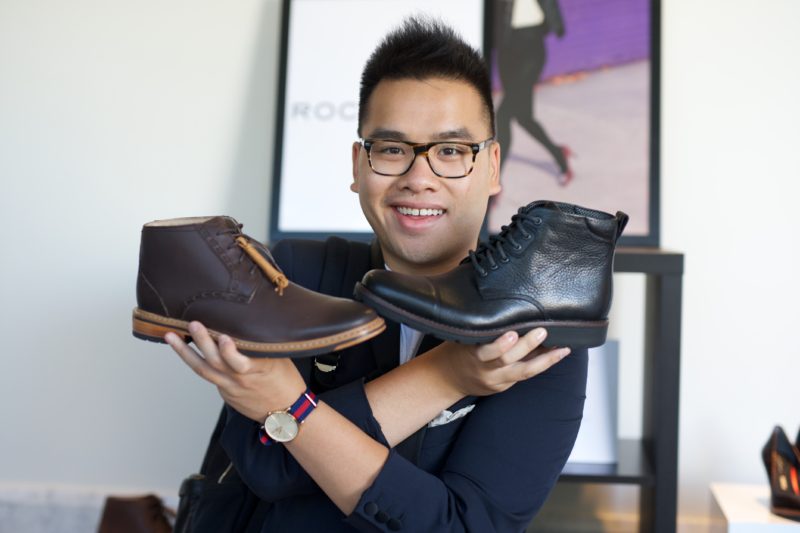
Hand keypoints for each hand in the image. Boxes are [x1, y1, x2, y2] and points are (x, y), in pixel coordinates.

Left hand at [165, 321, 306, 421]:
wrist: (286, 413)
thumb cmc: (286, 381)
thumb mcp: (280, 360)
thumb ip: (261, 346)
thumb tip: (245, 325)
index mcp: (258, 371)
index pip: (240, 362)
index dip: (229, 351)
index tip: (222, 337)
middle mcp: (240, 381)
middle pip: (216, 362)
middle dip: (203, 342)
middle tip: (192, 324)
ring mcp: (230, 389)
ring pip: (203, 370)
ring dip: (185, 352)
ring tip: (171, 336)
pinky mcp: (225, 394)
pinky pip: (209, 376)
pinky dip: (197, 362)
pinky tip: (186, 349)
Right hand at [433, 328, 568, 396]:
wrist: (448, 379)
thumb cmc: (459, 350)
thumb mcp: (465, 338)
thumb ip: (482, 330)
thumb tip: (509, 312)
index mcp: (473, 355)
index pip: (487, 351)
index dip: (500, 344)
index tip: (513, 331)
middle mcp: (486, 370)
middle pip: (508, 360)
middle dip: (527, 345)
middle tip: (543, 331)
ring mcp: (497, 381)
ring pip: (523, 372)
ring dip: (545, 360)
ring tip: (562, 349)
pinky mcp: (503, 387)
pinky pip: (524, 376)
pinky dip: (541, 365)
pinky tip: (556, 356)